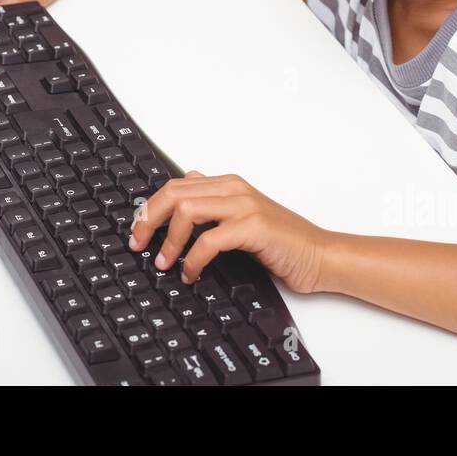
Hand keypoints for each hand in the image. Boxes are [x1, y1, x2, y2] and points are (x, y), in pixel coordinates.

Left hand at [128, 171, 329, 293]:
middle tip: (139, 245)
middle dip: (149, 220)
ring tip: (164, 263)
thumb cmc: (283, 242)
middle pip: (174, 193)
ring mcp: (244, 206)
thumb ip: (216, 200)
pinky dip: (193, 259)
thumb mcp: (243, 216)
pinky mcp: (254, 227)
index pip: (176, 186)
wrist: (320, 256)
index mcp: (228, 185)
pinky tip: (191, 273)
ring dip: (169, 240)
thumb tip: (188, 182)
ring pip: (187, 210)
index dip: (150, 208)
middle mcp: (234, 189)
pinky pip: (210, 239)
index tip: (136, 231)